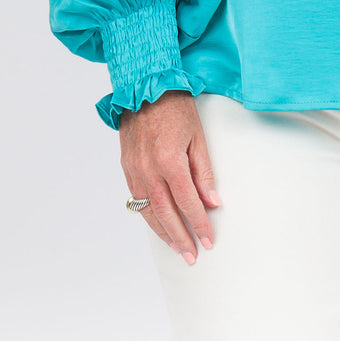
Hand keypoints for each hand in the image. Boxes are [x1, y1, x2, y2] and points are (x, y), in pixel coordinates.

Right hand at [119, 90, 221, 265]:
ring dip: (164, 232)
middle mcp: (148, 169)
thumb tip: (212, 201)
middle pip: (166, 213)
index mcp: (169, 160)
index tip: (209, 239)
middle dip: (181, 237)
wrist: (145, 86)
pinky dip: (149, 216)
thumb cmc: (175, 106)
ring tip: (178, 247)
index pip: (187, 201)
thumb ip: (204, 171)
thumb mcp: (198, 135)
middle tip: (193, 255)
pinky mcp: (126, 167)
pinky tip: (158, 225)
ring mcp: (134, 169)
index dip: (199, 223)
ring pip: (149, 211)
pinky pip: (137, 199)